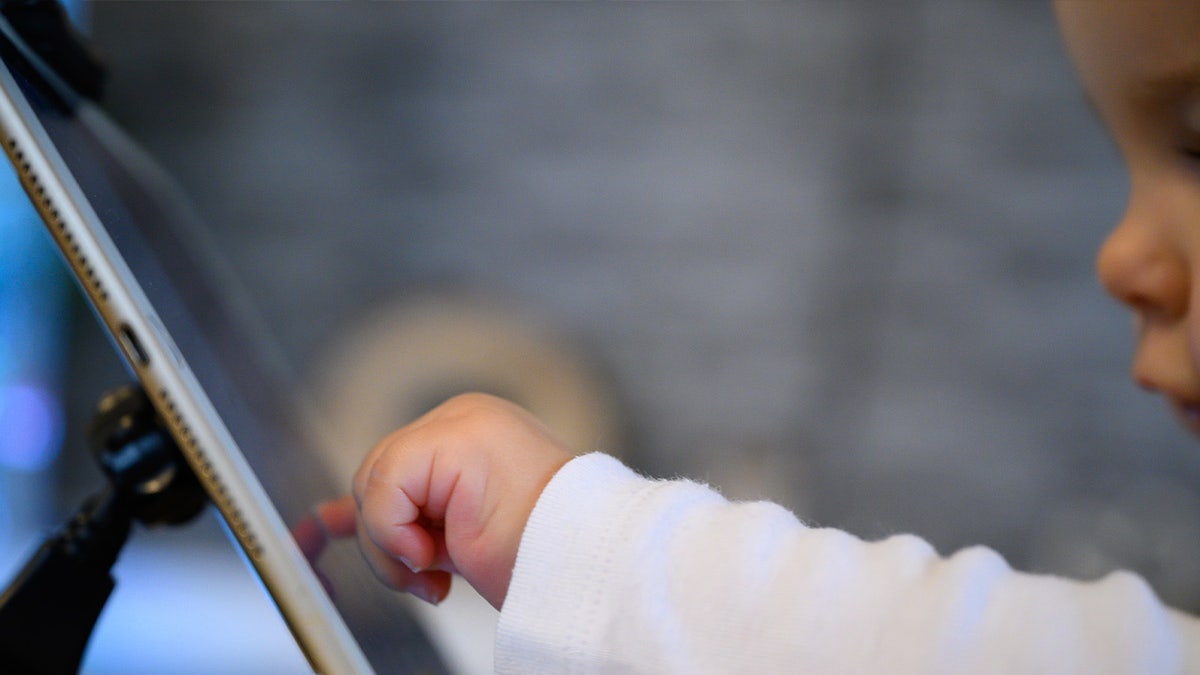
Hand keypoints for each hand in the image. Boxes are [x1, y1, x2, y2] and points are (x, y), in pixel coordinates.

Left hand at [307, 393, 571, 608]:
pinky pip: (385, 484)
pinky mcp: (454, 438)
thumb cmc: (541, 559)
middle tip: (430, 577)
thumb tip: (326, 519)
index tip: (403, 567)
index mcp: (470, 435)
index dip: (382, 526)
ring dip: (395, 546)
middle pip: (377, 476)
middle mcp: (463, 420)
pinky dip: (394, 533)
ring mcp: (460, 423)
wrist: (590, 567)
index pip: (392, 470)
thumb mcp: (456, 537)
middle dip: (390, 541)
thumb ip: (402, 519)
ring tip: (438, 573)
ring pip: (375, 482)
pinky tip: (433, 559)